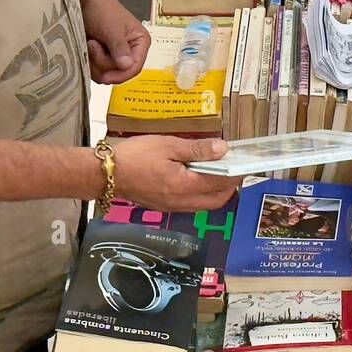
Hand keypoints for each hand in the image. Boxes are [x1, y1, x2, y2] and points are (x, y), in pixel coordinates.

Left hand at [82, 0, 148, 84]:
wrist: (84, 0)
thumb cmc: (101, 9)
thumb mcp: (112, 29)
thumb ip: (120, 49)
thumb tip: (127, 66)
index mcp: (140, 42)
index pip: (135, 67)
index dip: (121, 75)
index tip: (106, 77)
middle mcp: (130, 50)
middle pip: (118, 72)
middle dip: (103, 61)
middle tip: (95, 44)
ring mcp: (115, 54)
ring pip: (105, 73)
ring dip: (94, 59)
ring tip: (92, 42)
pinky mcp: (102, 55)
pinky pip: (96, 69)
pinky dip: (89, 60)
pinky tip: (87, 46)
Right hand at [112, 135, 242, 211]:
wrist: (105, 174)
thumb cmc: (135, 156)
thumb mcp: (168, 145)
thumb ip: (197, 149)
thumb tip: (223, 149)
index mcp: (185, 186)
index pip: (220, 182)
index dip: (235, 172)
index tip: (246, 162)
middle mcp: (182, 201)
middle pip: (217, 200)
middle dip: (230, 186)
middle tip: (235, 167)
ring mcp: (173, 207)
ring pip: (205, 204)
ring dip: (217, 191)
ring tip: (219, 171)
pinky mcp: (164, 206)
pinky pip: (192, 204)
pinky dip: (202, 193)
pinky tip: (199, 177)